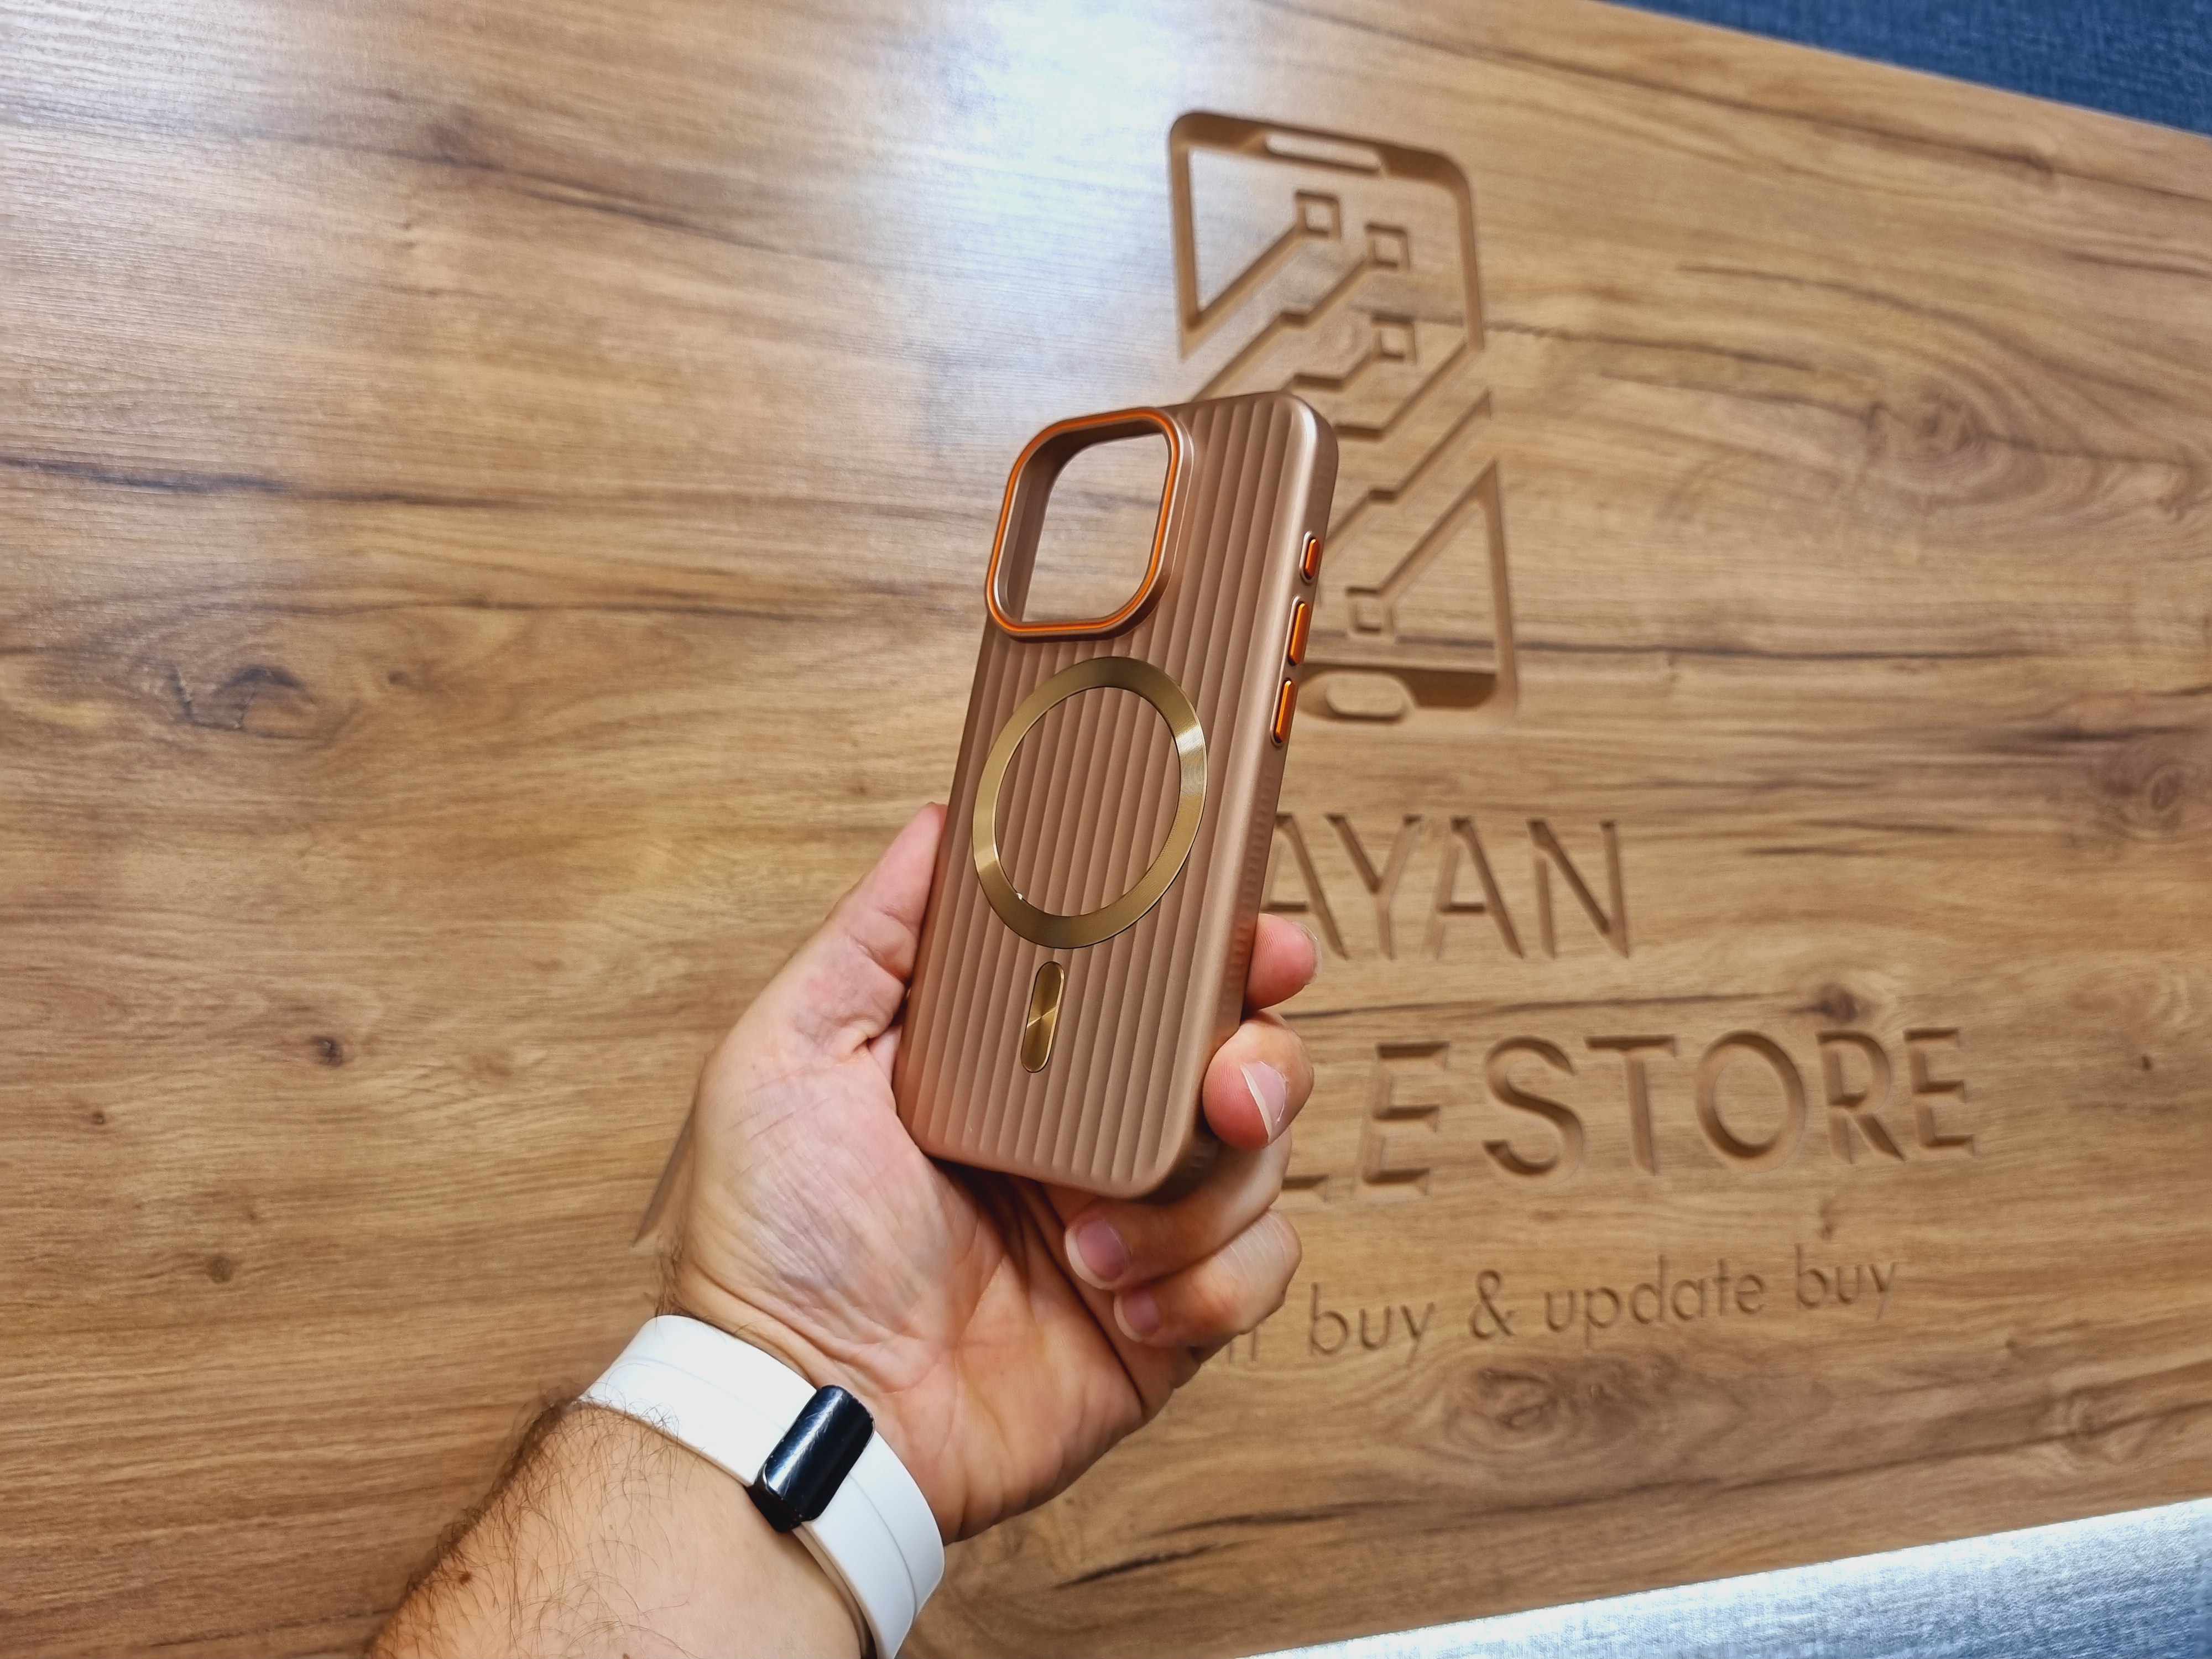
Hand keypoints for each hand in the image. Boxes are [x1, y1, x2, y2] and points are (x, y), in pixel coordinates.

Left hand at [657, 803, 1315, 1539]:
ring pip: (1260, 1164)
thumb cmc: (774, 1240)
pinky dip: (1211, 1282)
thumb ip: (874, 932)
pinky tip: (1125, 1299)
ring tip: (1097, 1238)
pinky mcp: (1166, 1321)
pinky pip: (1255, 1275)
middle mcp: (1090, 1133)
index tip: (1256, 937)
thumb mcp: (792, 1051)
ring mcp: (1134, 1229)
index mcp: (1023, 1061)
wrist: (803, 1410)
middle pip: (1236, 1057)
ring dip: (1202, 1192)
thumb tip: (942, 821)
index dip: (1221, 948)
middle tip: (1228, 1086)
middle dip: (1261, 1059)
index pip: (1152, 981)